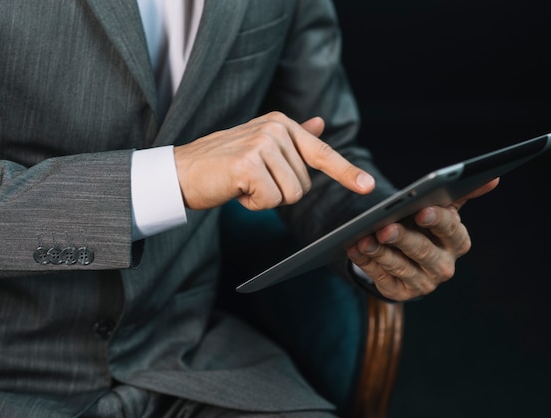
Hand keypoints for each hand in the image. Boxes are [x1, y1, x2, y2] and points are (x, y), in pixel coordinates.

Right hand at [174, 111, 374, 209]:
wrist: (182, 171)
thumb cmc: (222, 162)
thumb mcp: (260, 144)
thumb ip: (294, 139)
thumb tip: (321, 124)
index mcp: (281, 124)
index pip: (321, 153)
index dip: (346, 172)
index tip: (368, 186)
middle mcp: (275, 129)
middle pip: (304, 185)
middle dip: (278, 191)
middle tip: (251, 180)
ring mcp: (262, 144)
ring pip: (290, 195)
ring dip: (266, 198)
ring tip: (243, 184)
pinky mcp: (248, 164)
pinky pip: (270, 201)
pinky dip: (253, 204)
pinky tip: (236, 190)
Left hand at [347, 179, 499, 300]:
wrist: (407, 254)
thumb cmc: (424, 225)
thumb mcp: (441, 209)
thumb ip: (460, 193)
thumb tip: (492, 176)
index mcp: (458, 242)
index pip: (450, 230)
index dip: (436, 220)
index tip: (421, 210)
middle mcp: (444, 266)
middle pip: (423, 251)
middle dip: (402, 238)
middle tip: (384, 228)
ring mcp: (423, 283)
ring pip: (400, 267)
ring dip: (380, 253)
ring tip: (362, 239)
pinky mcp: (401, 293)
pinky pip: (382, 278)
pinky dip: (367, 264)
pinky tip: (354, 249)